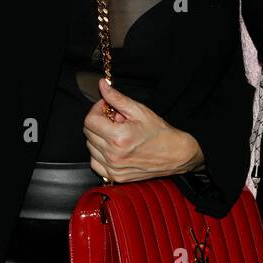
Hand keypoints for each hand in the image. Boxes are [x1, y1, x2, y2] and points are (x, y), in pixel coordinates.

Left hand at [82, 80, 201, 182]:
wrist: (174, 154)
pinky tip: (113, 147)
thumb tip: (102, 85)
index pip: (90, 121)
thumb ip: (117, 98)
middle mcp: (114, 155)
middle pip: (88, 133)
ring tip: (116, 133)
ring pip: (90, 147)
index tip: (107, 107)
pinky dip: (100, 154)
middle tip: (114, 118)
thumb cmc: (159, 132)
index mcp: (119, 137)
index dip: (97, 109)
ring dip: (99, 137)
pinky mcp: (116, 176)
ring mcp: (114, 168)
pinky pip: (96, 163)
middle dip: (99, 121)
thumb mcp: (139, 110)